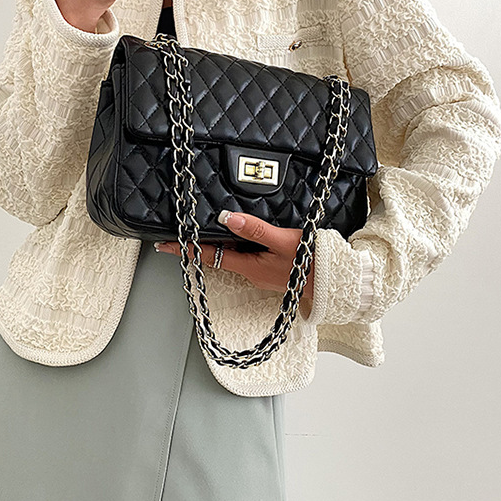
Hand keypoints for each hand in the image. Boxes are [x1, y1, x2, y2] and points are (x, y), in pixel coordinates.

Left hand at [154, 210, 314, 305]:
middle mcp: (251, 272)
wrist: (337, 283)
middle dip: (199, 244)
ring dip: (218, 243)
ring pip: (233, 254)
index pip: (209, 256)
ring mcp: (261, 272)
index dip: (186, 250)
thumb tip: (228, 218)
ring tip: (203, 231)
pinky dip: (237, 244)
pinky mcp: (271, 268)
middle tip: (179, 232)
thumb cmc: (313, 264)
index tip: (164, 246)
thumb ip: (255, 230)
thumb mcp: (284, 241)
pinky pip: (247, 255)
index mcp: (250, 267)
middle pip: (218, 255)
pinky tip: (239, 233)